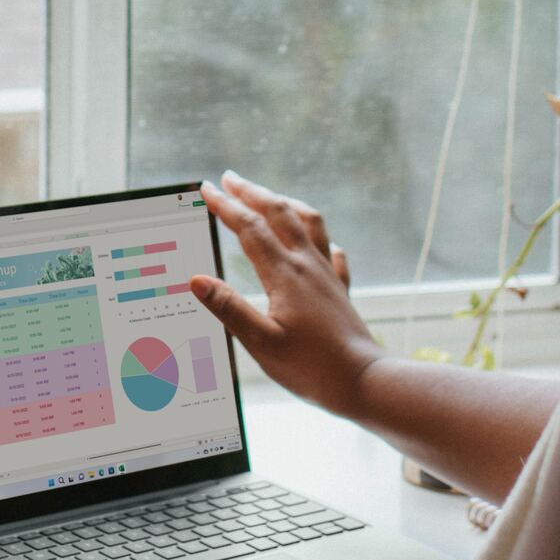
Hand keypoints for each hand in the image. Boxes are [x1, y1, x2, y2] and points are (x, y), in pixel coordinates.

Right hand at [191, 172, 379, 412]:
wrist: (362, 381)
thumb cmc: (311, 367)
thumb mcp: (260, 343)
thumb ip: (228, 309)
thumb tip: (196, 280)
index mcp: (284, 274)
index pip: (249, 228)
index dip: (225, 205)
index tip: (206, 188)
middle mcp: (307, 266)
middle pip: (278, 213)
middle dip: (252, 192)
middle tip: (229, 178)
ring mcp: (327, 275)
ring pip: (308, 223)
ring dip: (286, 204)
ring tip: (271, 196)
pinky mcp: (340, 291)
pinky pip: (332, 254)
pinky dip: (320, 240)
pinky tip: (320, 244)